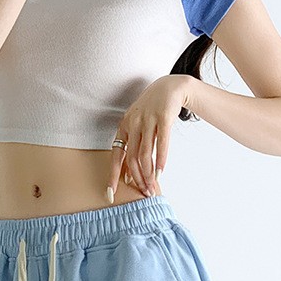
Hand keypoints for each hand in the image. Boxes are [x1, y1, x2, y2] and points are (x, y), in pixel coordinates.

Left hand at [109, 74, 191, 198]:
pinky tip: (160, 172)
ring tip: (152, 186)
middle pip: (132, 158)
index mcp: (124, 127)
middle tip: (145, 193)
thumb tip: (128, 174)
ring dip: (148, 173)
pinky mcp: (163, 117)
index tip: (111, 193)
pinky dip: (160, 159)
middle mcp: (133, 123)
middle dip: (137, 178)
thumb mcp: (138, 126)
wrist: (169, 87)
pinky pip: (161, 143)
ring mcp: (147, 120)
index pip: (116, 155)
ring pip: (145, 153)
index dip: (113, 175)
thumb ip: (133, 147)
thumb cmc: (152, 111)